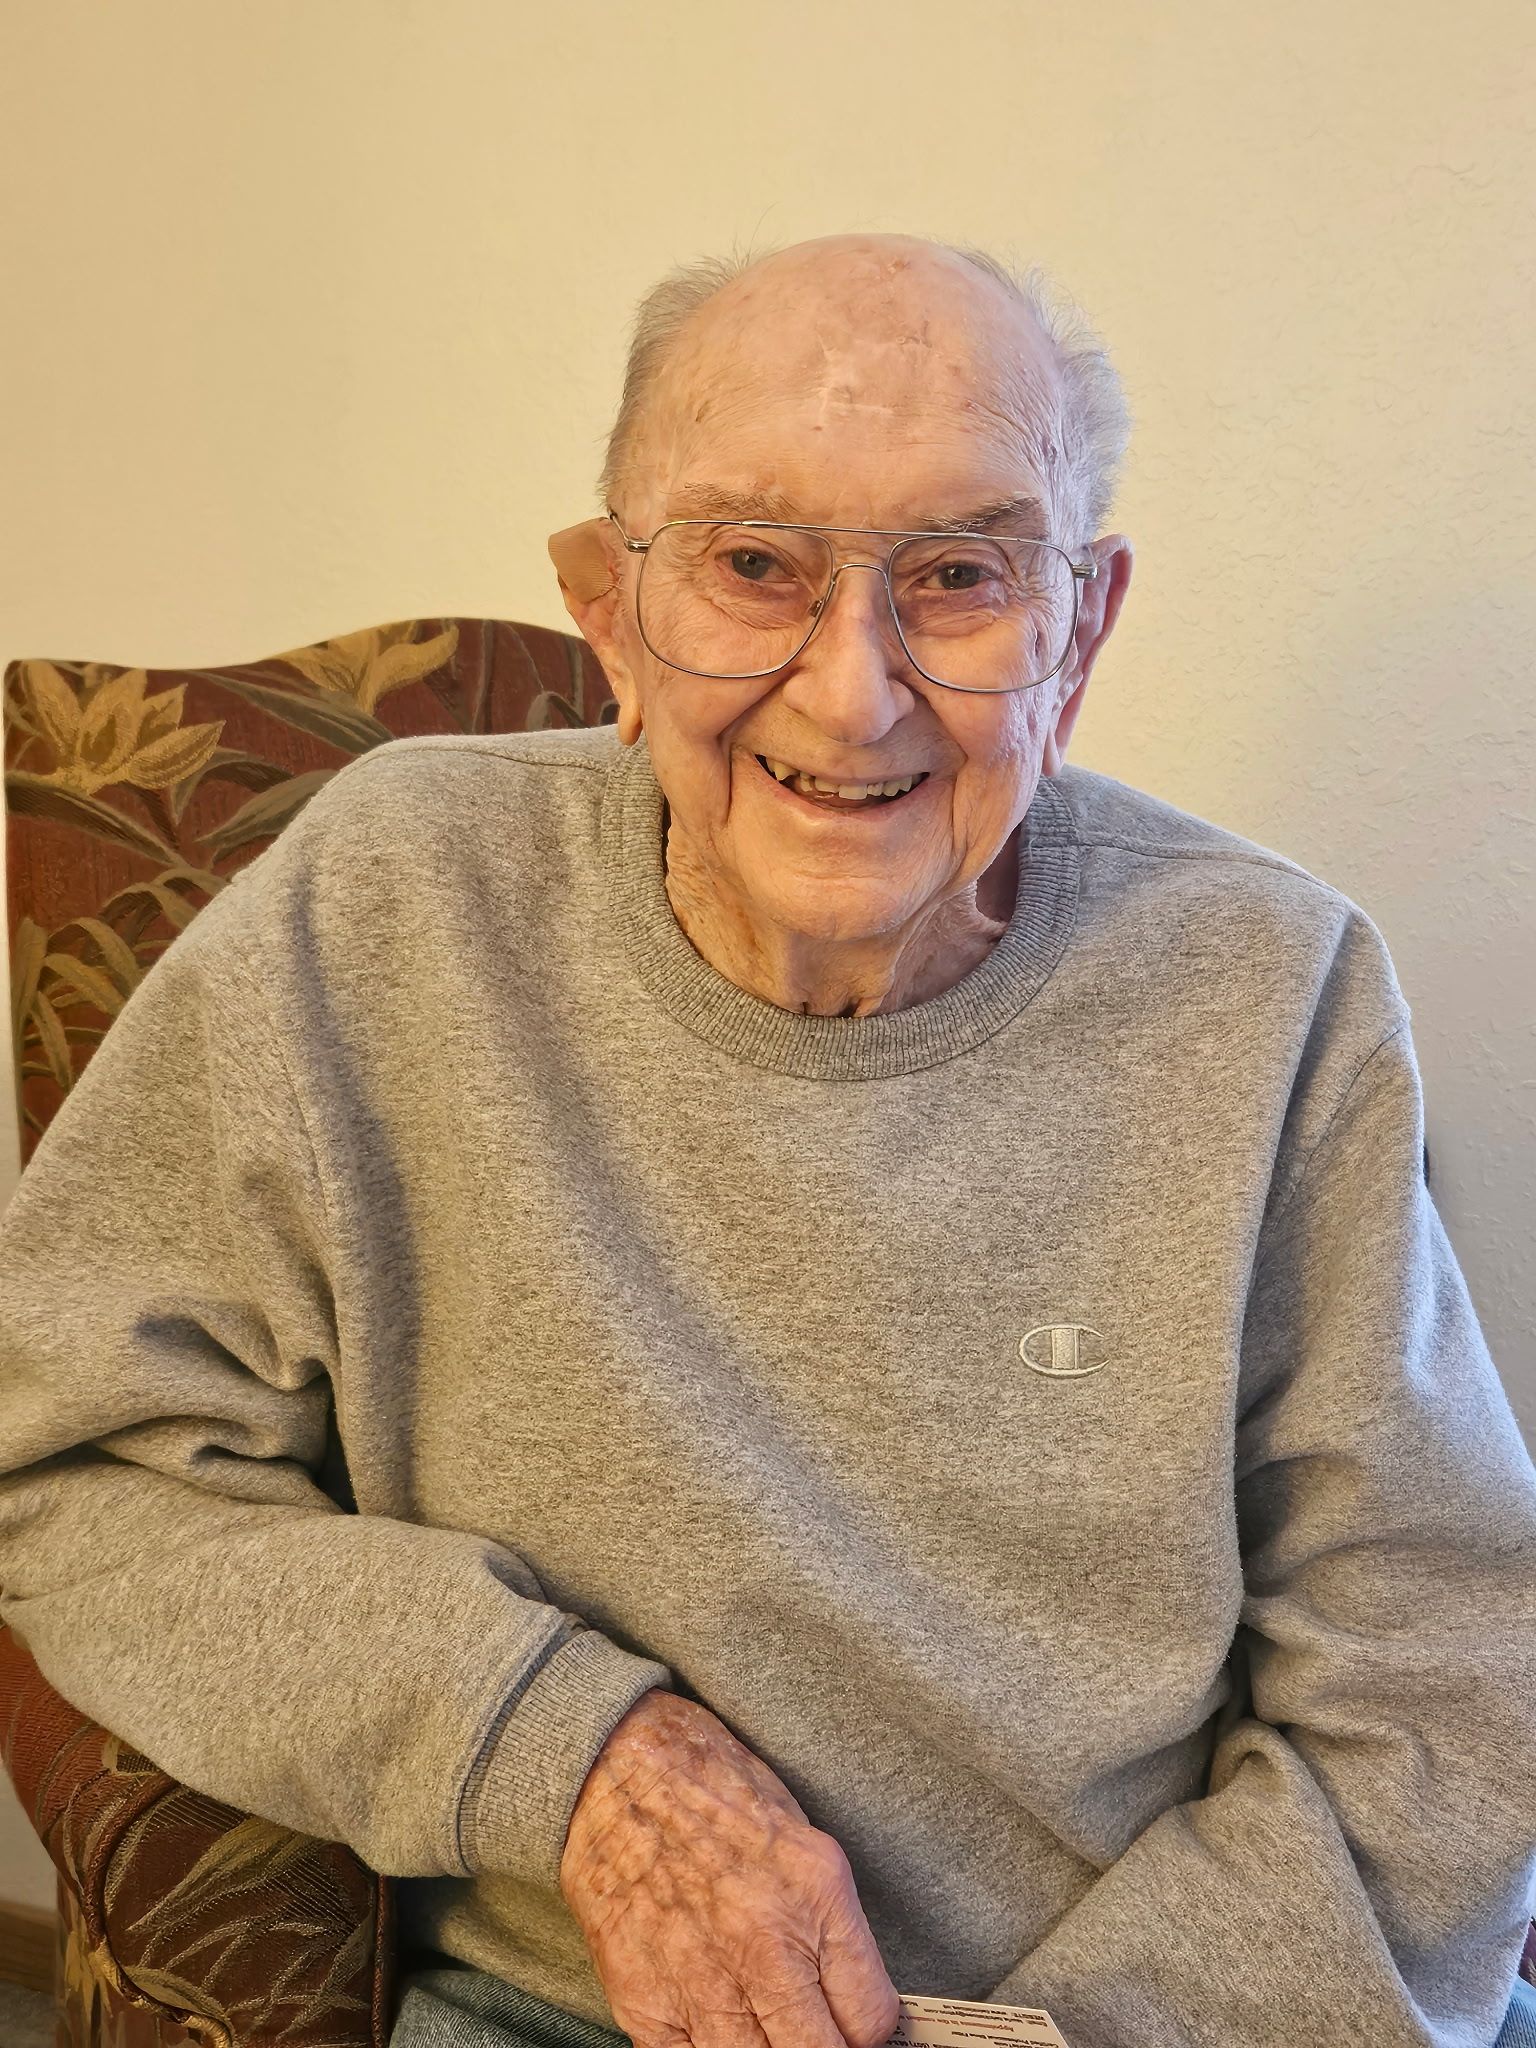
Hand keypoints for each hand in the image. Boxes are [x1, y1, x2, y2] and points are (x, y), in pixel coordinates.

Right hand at [559, 1688, 900, 2047]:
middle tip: (810, 2031)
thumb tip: (853, 2004)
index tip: (854, 2026)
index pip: (872, 2019)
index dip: (869, 2033)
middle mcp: (765, 1944)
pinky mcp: (647, 2006)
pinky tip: (718, 2026)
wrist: (619, 1768)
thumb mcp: (801, 1841)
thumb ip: (831, 1927)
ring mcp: (703, 1982)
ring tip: (763, 2027)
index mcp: (815, 1893)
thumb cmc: (713, 1792)